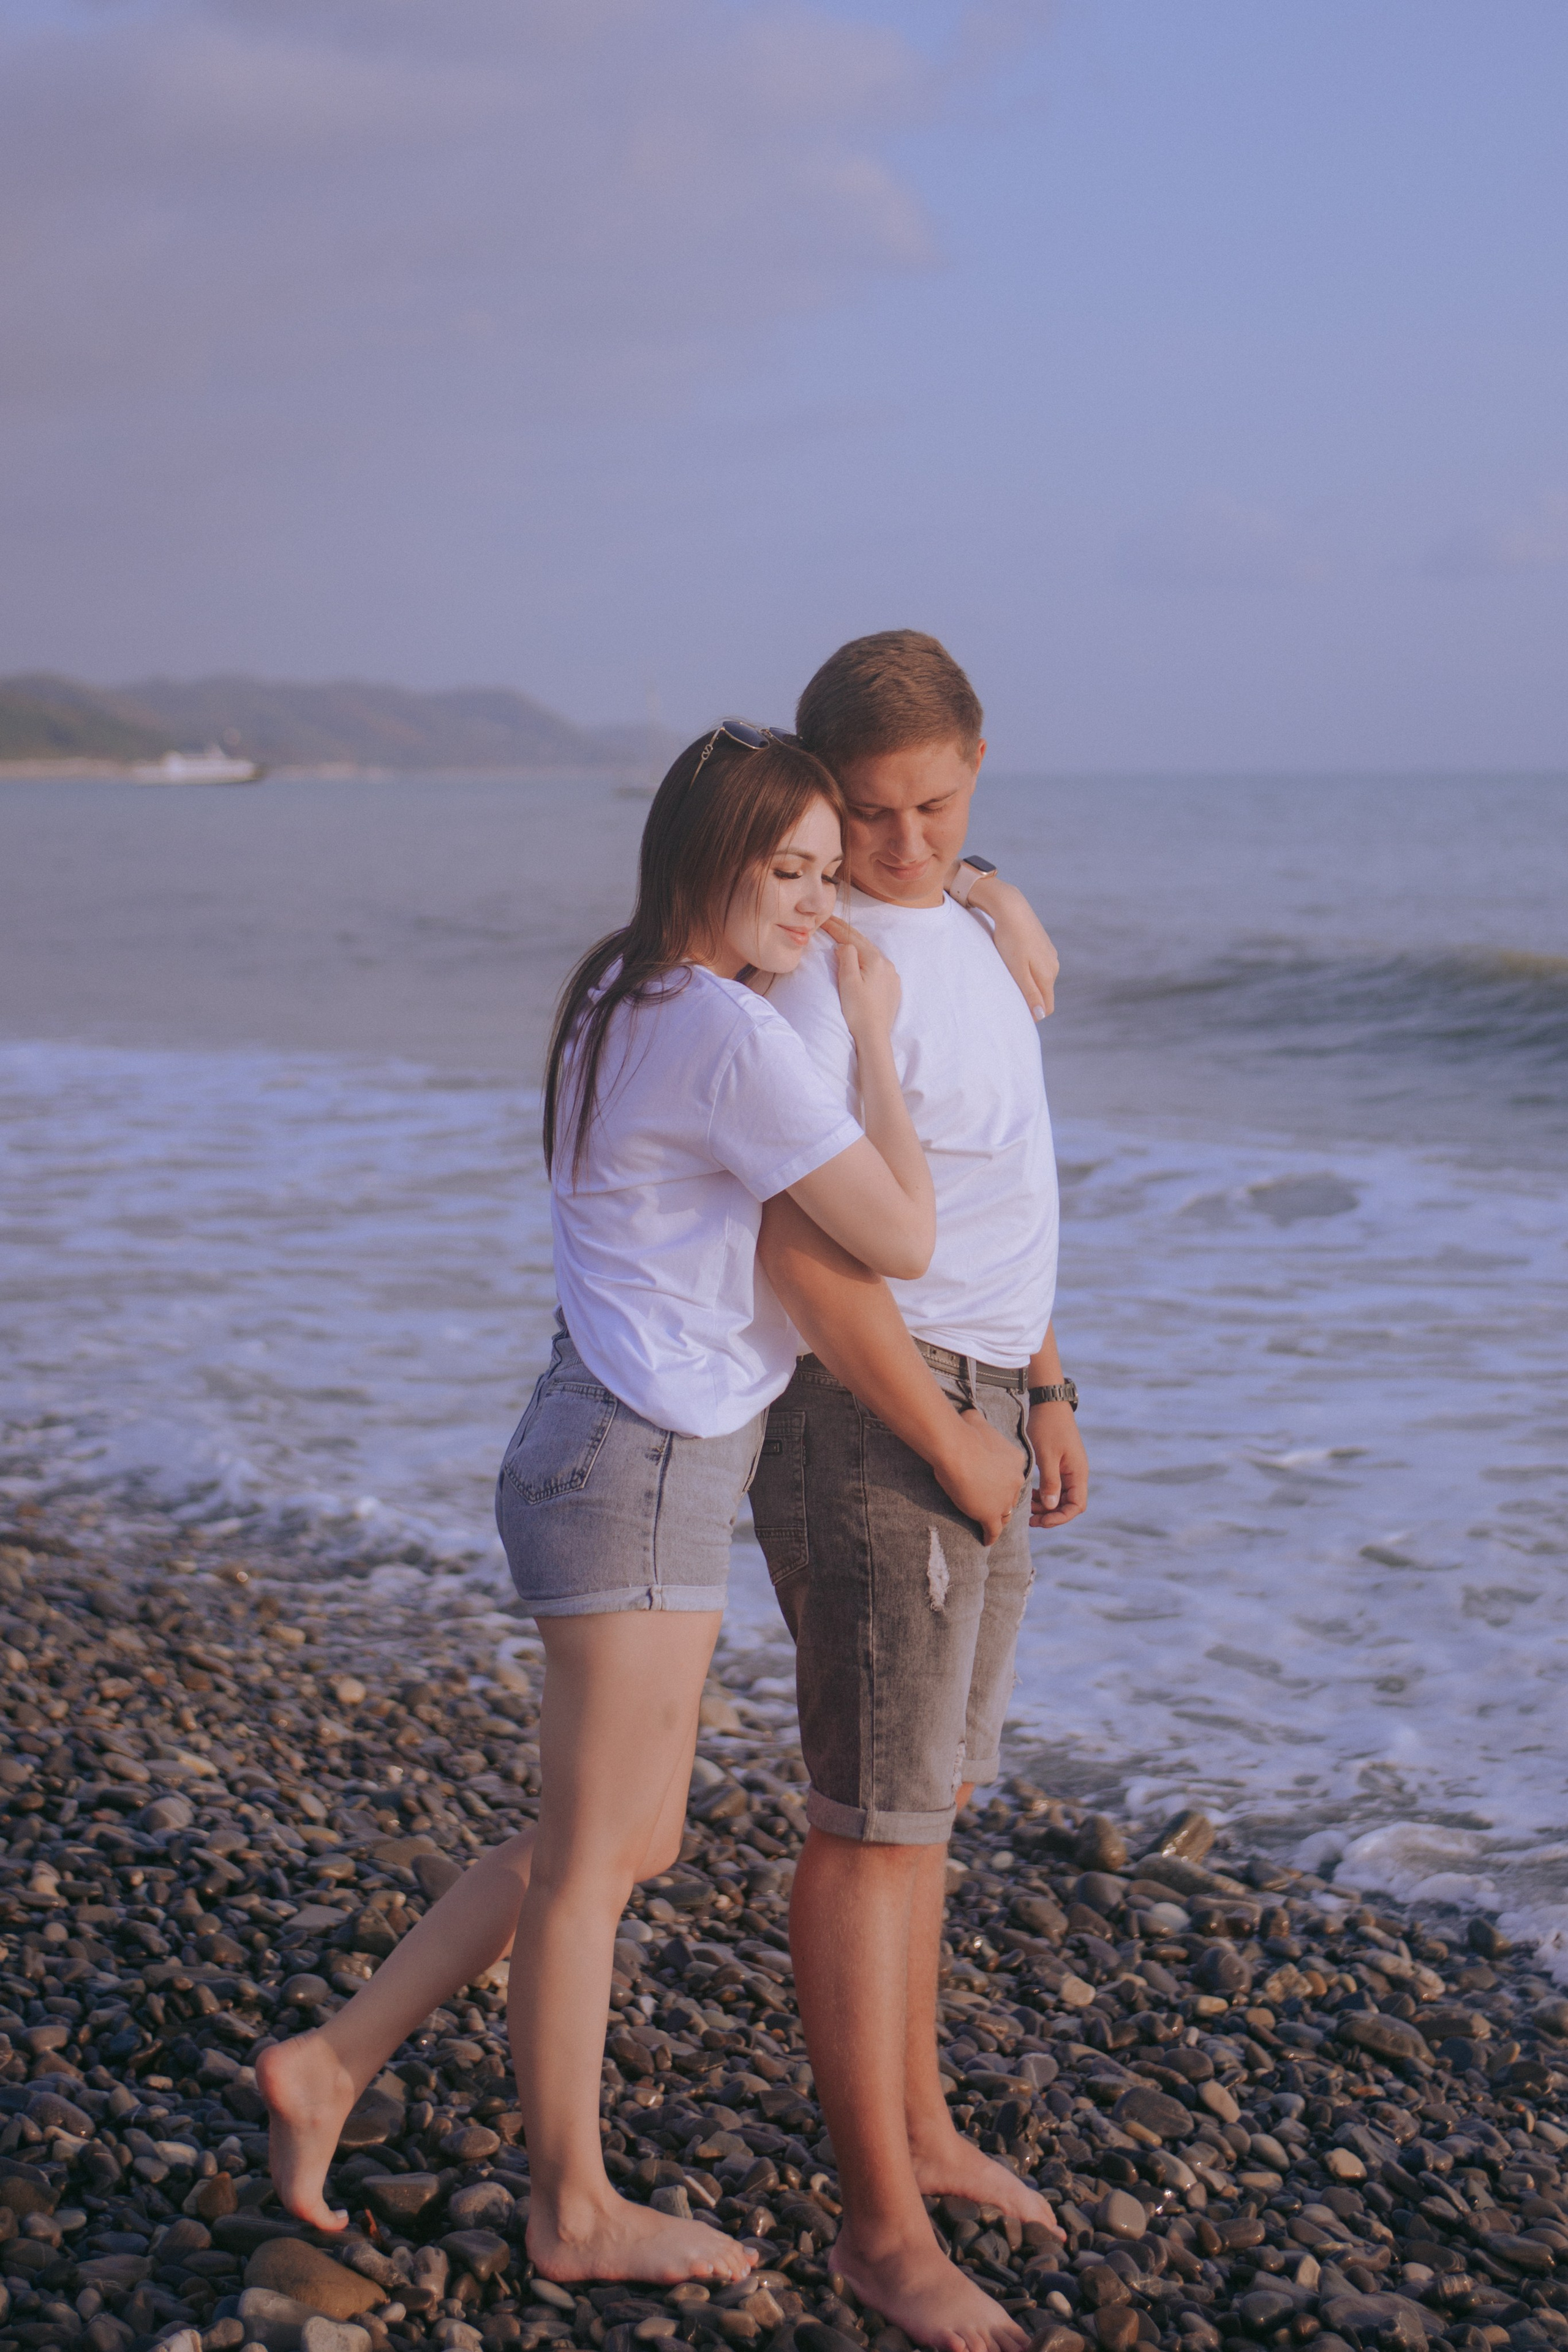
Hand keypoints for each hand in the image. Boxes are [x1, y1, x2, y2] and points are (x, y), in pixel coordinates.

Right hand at [825, 915, 901, 1044]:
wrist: (874, 1036)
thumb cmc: (858, 1010)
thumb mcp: (847, 981)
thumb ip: (847, 956)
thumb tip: (844, 945)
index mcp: (874, 960)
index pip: (852, 938)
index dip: (836, 927)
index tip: (823, 919)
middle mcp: (887, 964)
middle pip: (863, 943)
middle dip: (846, 932)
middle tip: (831, 922)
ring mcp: (892, 976)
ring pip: (872, 954)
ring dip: (858, 945)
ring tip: (844, 938)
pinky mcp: (893, 988)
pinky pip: (878, 966)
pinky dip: (867, 959)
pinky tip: (861, 961)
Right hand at [933, 1409, 1028, 1544]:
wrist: (958, 1449)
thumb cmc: (964, 1432)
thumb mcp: (975, 1420)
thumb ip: (976, 1420)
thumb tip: (969, 1413)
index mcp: (1015, 1460)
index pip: (1012, 1476)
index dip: (1002, 1481)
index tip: (993, 1482)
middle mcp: (1015, 1481)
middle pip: (1011, 1495)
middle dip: (1002, 1499)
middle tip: (990, 1503)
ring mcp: (1004, 1499)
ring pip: (1004, 1513)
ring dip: (998, 1518)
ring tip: (990, 1524)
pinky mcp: (991, 1514)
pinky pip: (993, 1529)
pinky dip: (990, 1536)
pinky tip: (987, 1540)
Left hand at [968, 877, 1058, 1018]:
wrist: (1011, 908)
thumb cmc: (1010, 940)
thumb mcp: (1018, 971)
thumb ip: (1030, 993)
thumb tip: (1041, 1015)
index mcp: (1049, 974)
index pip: (1047, 1007)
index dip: (1033, 1014)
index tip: (1014, 1012)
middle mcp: (1053, 965)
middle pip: (1044, 993)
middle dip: (1030, 1000)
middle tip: (1008, 995)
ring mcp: (1049, 953)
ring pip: (1040, 979)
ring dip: (1027, 984)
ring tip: (1008, 977)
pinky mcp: (1042, 944)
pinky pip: (1037, 965)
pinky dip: (1027, 969)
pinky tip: (1013, 961)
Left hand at [1029, 1401, 1087, 1526]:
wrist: (1049, 1403)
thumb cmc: (1047, 1427)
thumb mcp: (1046, 1456)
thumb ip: (1050, 1482)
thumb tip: (1051, 1507)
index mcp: (1077, 1473)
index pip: (1076, 1506)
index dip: (1060, 1518)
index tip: (1041, 1521)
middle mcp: (1077, 1473)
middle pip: (1069, 1504)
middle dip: (1051, 1514)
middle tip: (1029, 1518)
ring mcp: (1069, 1468)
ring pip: (1061, 1496)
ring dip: (1046, 1505)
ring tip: (1027, 1507)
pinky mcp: (1061, 1464)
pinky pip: (1056, 1486)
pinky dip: (1044, 1493)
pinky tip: (1030, 1494)